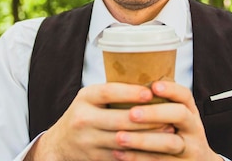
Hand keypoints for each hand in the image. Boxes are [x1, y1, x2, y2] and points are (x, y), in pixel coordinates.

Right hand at [25, 82, 167, 160]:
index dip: (129, 93)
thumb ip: (113, 92)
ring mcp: (88, 140)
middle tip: (170, 115)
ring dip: (149, 136)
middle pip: (120, 119)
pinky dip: (141, 152)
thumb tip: (151, 79)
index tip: (150, 93)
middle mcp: (84, 119)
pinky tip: (157, 147)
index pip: (107, 92)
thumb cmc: (86, 113)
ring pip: (124, 140)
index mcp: (85, 98)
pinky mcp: (95, 158)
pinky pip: (123, 156)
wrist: (61, 143)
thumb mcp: (91, 97)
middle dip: (148, 118)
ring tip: (169, 130)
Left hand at [111, 81, 221, 160]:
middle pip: (180, 115)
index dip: (170, 89)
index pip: (184, 95)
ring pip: (169, 143)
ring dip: (142, 140)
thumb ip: (156, 104)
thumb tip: (123, 82)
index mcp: (189, 111)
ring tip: (119, 136)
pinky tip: (119, 153)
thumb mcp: (174, 117)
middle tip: (131, 113)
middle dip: (155, 113)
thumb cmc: (175, 133)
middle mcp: (193, 128)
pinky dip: (138, 158)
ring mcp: (190, 148)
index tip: (153, 86)